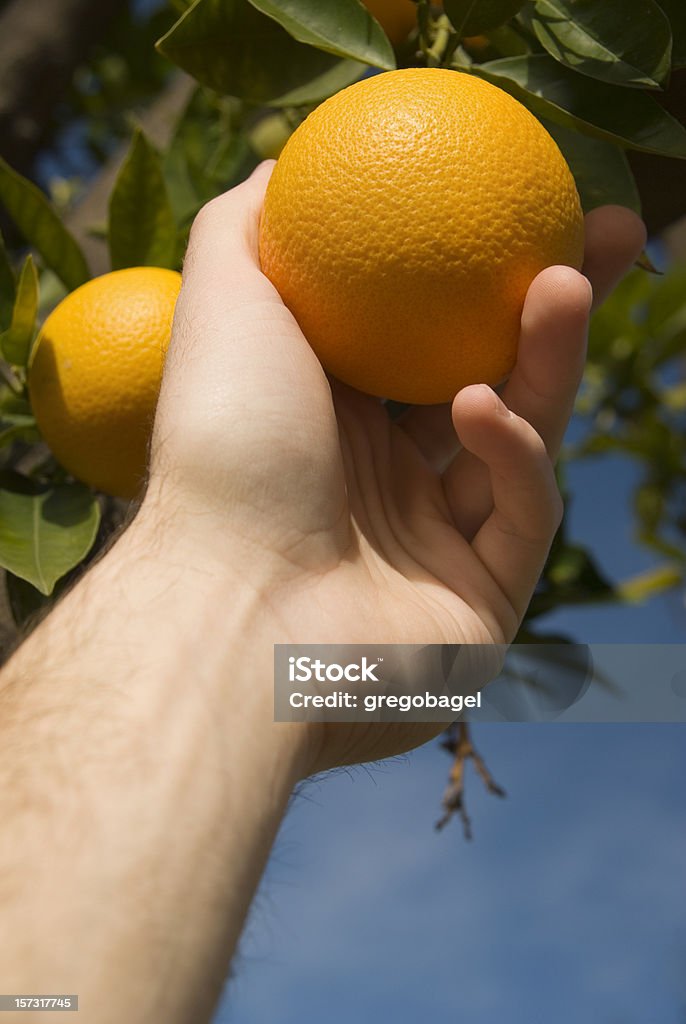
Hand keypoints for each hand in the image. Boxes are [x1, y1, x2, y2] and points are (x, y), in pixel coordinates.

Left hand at [143, 161, 645, 771]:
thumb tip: (291, 160)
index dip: (482, 264)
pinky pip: (522, 513)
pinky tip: (479, 408)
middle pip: (496, 373)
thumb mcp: (225, 303)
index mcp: (337, 418)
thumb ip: (253, 225)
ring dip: (550, 358)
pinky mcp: (483, 602)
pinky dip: (513, 453)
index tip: (530, 194)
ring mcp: (437, 543)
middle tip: (610, 230)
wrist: (231, 610)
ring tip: (563, 285)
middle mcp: (388, 479)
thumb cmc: (224, 450)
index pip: (429, 330)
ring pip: (524, 437)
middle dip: (557, 303)